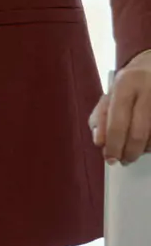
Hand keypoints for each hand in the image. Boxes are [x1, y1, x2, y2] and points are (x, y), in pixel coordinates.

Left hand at [92, 48, 150, 164]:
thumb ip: (101, 117)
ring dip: (143, 150)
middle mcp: (148, 90)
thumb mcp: (110, 94)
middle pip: (138, 133)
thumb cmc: (129, 84)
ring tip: (135, 150)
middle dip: (129, 152)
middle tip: (124, 161)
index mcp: (126, 84)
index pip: (117, 121)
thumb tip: (100, 142)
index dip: (114, 144)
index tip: (110, 159)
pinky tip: (147, 143)